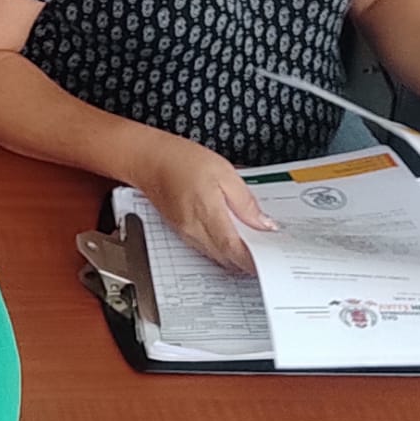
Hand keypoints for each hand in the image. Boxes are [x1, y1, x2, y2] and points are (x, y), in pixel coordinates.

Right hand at [132, 131, 277, 270]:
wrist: (149, 159)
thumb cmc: (182, 160)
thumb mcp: (224, 172)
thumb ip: (245, 201)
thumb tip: (263, 223)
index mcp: (208, 215)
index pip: (235, 250)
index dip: (254, 260)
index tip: (269, 261)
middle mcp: (195, 230)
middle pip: (228, 258)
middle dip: (248, 260)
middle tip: (266, 252)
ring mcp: (186, 233)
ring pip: (217, 256)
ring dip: (235, 255)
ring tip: (252, 243)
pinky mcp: (181, 231)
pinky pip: (206, 248)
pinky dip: (222, 248)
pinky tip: (230, 235)